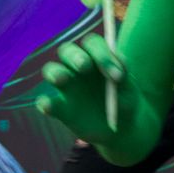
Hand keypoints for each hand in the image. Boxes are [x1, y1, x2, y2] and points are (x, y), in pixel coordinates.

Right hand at [35, 34, 141, 161]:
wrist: (121, 128)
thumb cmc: (125, 99)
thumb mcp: (129, 87)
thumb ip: (124, 73)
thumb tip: (119, 63)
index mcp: (95, 57)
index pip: (92, 44)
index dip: (102, 53)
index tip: (117, 75)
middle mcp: (77, 67)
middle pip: (67, 50)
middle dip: (74, 56)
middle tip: (84, 66)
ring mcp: (66, 86)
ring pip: (51, 70)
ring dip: (55, 72)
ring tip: (62, 79)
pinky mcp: (60, 107)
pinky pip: (45, 102)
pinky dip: (44, 102)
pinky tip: (48, 106)